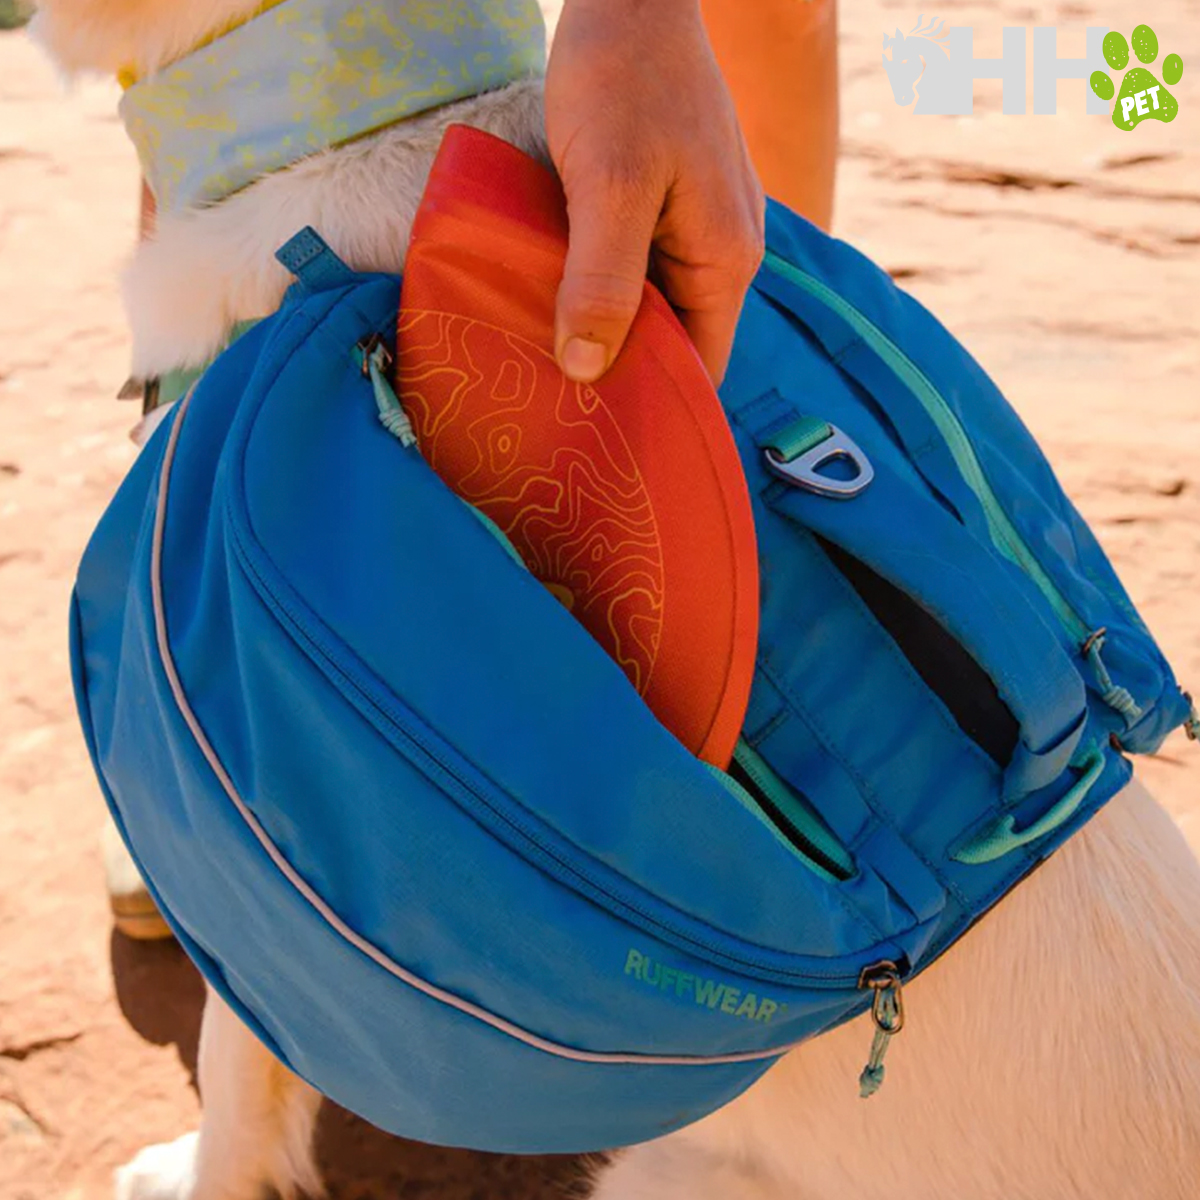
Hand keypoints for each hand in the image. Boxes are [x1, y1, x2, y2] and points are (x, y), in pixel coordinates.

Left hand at [545, 0, 764, 386]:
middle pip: (675, 341)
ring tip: (544, 362)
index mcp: (725, 261)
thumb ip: (602, 281)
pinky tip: (553, 298)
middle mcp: (721, 252)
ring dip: (604, 329)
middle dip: (620, 373)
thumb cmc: (625, 80)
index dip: (656, 405)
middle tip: (555, 407)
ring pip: (651, 305)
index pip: (702, 367)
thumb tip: (583, 370)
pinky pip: (637, 266)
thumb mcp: (609, 186)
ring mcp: (696, 226)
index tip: (596, 435)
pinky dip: (600, 287)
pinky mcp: (666, 203)